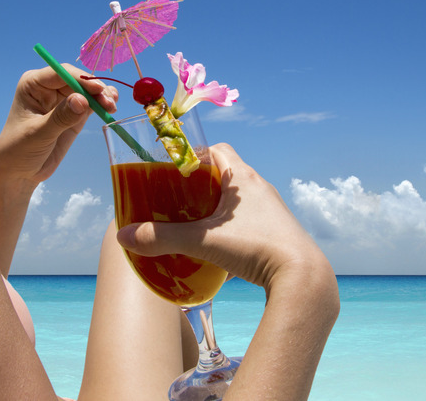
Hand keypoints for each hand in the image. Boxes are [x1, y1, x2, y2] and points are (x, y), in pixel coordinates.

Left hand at [0, 64, 118, 185]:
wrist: (19, 171)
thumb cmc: (19, 150)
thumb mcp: (39, 134)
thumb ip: (61, 117)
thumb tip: (82, 100)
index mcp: (34, 84)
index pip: (61, 73)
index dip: (82, 79)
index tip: (98, 89)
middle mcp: (49, 87)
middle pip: (78, 80)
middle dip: (96, 89)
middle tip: (110, 103)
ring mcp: (62, 100)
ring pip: (87, 91)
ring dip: (102, 96)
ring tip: (112, 107)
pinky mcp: (74, 113)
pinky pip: (91, 103)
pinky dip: (102, 104)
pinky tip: (111, 108)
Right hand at [116, 143, 338, 399]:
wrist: (301, 276)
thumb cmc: (256, 248)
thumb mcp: (204, 242)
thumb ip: (163, 239)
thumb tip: (124, 236)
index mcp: (243, 178)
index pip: (219, 149)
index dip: (195, 154)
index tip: (175, 170)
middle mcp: (260, 188)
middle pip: (226, 174)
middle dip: (201, 184)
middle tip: (179, 199)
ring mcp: (272, 210)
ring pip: (239, 200)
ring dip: (218, 207)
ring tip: (195, 224)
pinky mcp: (278, 231)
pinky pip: (251, 220)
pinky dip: (233, 226)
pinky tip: (220, 247)